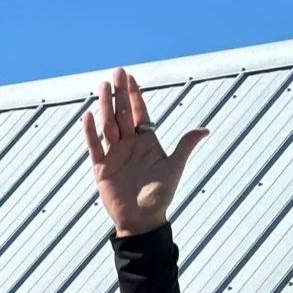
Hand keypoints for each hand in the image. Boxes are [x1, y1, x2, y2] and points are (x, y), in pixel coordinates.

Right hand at [81, 69, 207, 237]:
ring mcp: (114, 156)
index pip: (139, 113)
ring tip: (102, 86)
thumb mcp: (174, 168)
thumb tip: (205, 130)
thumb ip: (185, 146)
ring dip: (105, 106)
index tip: (131, 77)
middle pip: (122, 114)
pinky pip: (94, 147)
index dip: (135, 95)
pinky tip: (87, 117)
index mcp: (146, 142)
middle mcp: (128, 145)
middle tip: (115, 72)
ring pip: (108, 125)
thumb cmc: (159, 196)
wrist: (141, 220)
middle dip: (119, 93)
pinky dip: (90, 133)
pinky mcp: (101, 169)